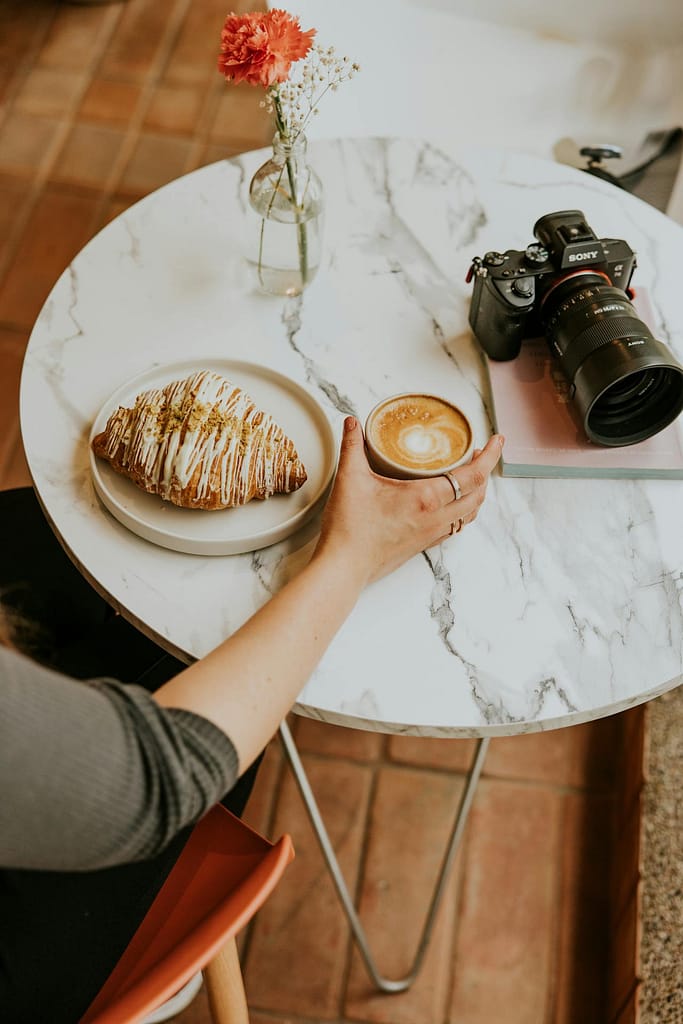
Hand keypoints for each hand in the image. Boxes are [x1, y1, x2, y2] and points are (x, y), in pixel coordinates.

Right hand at [313, 417, 503, 585]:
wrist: (344, 566)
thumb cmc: (350, 528)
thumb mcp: (350, 479)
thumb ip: (353, 446)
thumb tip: (353, 423)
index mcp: (426, 498)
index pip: (472, 475)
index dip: (490, 456)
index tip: (497, 440)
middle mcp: (436, 517)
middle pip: (479, 493)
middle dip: (486, 471)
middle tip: (480, 451)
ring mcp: (432, 533)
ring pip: (470, 512)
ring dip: (478, 492)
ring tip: (471, 474)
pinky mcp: (424, 543)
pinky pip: (456, 525)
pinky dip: (464, 510)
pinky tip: (452, 502)